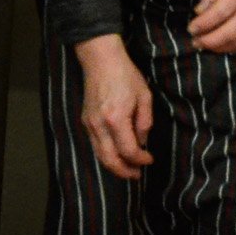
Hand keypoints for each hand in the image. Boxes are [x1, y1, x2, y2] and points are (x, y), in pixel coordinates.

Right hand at [73, 35, 152, 178]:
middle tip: (137, 175)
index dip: (140, 159)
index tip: (150, 159)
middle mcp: (99, 125)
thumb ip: (145, 122)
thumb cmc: (125, 75)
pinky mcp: (85, 121)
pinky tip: (117, 154)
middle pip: (110, 160)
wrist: (101, 60)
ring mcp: (90, 124)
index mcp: (116, 119)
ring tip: (128, 169)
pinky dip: (106, 155)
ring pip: (100, 155)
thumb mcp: (144, 96)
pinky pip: (95, 145)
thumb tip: (142, 141)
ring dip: (114, 166)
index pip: (128, 150)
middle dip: (125, 171)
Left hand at [189, 0, 235, 52]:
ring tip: (204, 44)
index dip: (203, 24)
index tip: (191, 28)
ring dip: (218, 47)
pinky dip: (231, 47)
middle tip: (195, 41)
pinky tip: (219, 44)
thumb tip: (199, 12)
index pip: (220, 12)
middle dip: (209, 40)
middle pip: (230, 32)